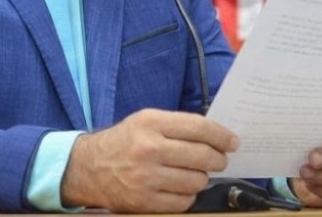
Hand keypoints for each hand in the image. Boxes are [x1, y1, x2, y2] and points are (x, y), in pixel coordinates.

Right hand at [60, 108, 238, 212]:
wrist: (88, 168)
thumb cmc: (123, 142)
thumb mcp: (145, 120)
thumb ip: (177, 126)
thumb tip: (217, 136)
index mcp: (150, 123)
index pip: (199, 128)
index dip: (222, 136)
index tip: (232, 142)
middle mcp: (148, 149)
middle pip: (203, 156)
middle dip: (217, 159)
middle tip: (218, 159)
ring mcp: (146, 177)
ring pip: (197, 181)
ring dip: (201, 178)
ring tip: (193, 172)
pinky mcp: (145, 201)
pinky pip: (184, 201)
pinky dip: (188, 195)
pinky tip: (179, 186)